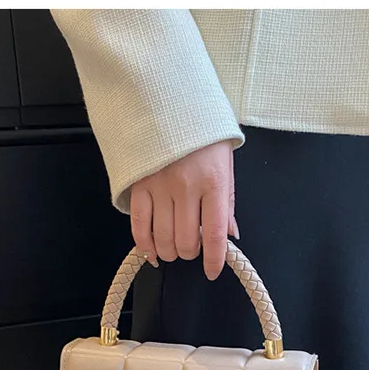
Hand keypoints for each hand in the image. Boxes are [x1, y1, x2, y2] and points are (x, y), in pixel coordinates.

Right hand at [129, 140, 239, 280]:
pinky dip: (145, 245)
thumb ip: (227, 203)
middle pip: (186, 241)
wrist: (167, 99)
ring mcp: (159, 187)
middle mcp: (186, 187)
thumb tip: (230, 235)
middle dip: (190, 253)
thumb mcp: (225, 164)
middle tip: (192, 247)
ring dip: (170, 252)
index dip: (213, 260)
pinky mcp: (138, 185)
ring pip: (163, 239)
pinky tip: (152, 251)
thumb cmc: (201, 132)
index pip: (214, 234)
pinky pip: (139, 226)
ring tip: (174, 248)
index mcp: (213, 182)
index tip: (211, 271)